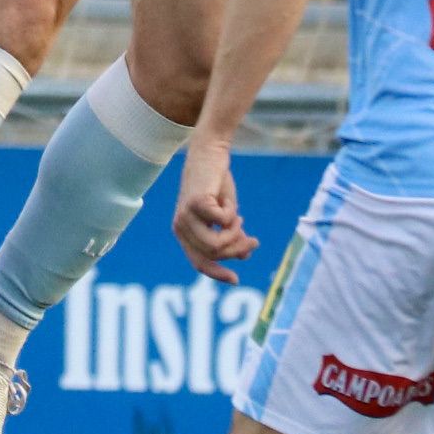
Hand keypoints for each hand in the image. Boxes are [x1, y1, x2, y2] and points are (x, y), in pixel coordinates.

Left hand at [173, 141, 253, 278]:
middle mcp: (180, 227)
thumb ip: (230, 235)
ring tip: (240, 219)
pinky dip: (232, 215)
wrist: (210, 154)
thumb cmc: (216, 184)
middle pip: (212, 254)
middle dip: (236, 249)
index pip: (199, 262)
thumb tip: (244, 256)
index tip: (236, 280)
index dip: (217, 273)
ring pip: (216, 243)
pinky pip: (222, 222)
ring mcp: (185, 216)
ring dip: (235, 234)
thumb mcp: (226, 215)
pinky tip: (229, 203)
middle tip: (253, 240)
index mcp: (184, 233)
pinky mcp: (195, 204)